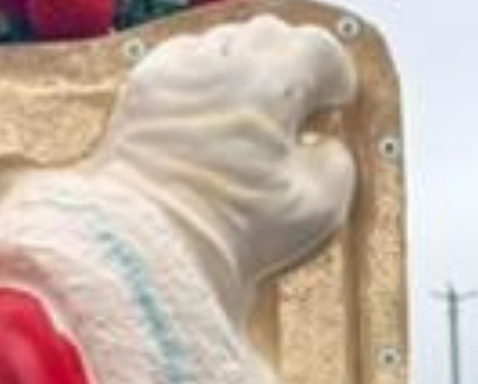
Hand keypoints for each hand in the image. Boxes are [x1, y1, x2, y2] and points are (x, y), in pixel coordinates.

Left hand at [90, 20, 357, 316]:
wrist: (150, 254)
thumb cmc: (230, 234)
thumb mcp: (319, 209)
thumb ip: (336, 163)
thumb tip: (325, 148)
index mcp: (271, 86)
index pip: (316, 49)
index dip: (335, 75)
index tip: (336, 99)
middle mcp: (221, 67)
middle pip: (268, 36)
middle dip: (290, 62)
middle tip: (297, 104)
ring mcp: (176, 75)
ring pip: (222, 43)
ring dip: (244, 67)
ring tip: (251, 108)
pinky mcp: (140, 94)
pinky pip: (180, 62)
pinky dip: (201, 77)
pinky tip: (206, 112)